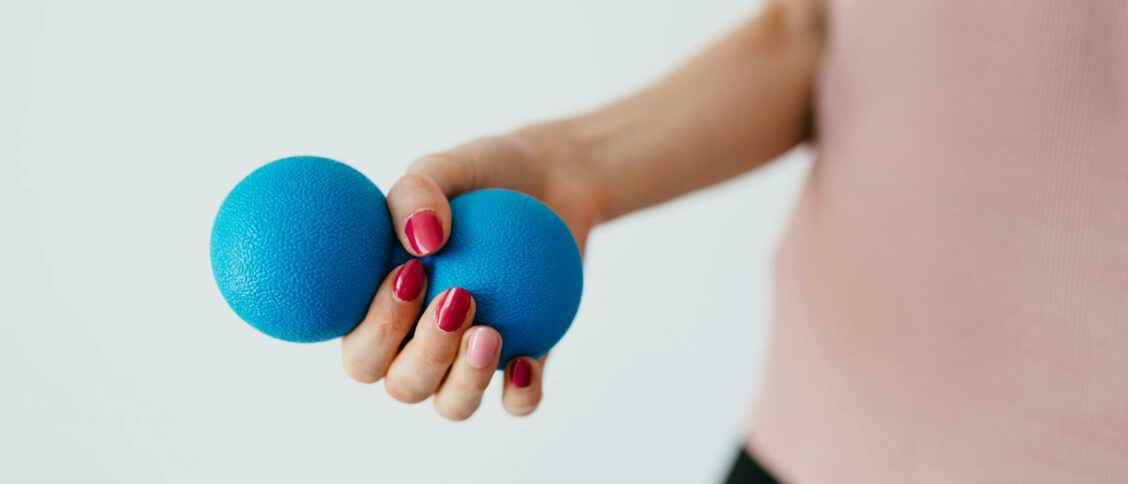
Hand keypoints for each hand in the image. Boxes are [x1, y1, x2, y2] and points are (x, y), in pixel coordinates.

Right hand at [340, 129, 599, 419]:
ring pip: (454, 404)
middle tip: (458, 299)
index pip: (360, 347)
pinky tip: (527, 364)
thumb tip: (419, 242)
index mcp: (380, 311)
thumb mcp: (446, 167)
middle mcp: (417, 347)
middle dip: (424, 357)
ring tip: (491, 333)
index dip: (374, 330)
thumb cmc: (483, 175)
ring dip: (466, 382)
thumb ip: (416, 193)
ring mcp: (470, 362)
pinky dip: (520, 394)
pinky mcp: (525, 364)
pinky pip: (517, 401)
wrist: (552, 182)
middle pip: (403, 385)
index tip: (409, 275)